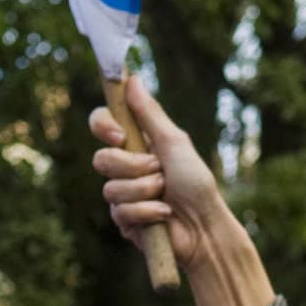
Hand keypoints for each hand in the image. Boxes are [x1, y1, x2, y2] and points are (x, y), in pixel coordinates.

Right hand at [89, 79, 275, 305]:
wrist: (204, 226)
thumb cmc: (196, 183)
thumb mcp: (175, 142)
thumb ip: (150, 114)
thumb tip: (132, 79)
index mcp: (136, 144)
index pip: (103, 125)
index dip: (103, 126)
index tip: (120, 135)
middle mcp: (125, 168)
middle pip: (101, 158)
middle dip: (132, 166)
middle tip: (159, 170)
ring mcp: (122, 196)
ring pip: (110, 188)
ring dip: (145, 191)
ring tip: (166, 196)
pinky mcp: (123, 221)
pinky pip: (121, 211)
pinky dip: (147, 212)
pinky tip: (164, 215)